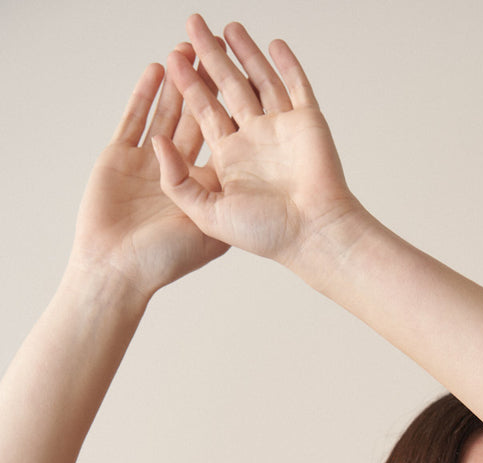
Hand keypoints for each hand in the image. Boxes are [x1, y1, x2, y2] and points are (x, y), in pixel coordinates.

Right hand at [69, 44, 227, 298]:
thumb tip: (241, 168)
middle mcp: (181, 172)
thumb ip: (219, 196)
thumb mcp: (206, 230)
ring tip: (187, 52)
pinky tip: (157, 71)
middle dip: (207, 87)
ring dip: (178, 83)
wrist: (115, 270)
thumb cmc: (162, 261)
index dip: (234, 111)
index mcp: (206, 189)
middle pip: (198, 119)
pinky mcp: (120, 157)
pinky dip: (145, 95)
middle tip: (217, 54)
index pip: (225, 140)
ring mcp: (149, 163)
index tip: (247, 83)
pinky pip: (135, 118)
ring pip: (168, 114)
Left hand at [153, 16, 364, 268]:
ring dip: (245, 54)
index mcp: (230, 160)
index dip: (188, 85)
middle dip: (210, 58)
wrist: (312, 235)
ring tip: (228, 27)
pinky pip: (296, 87)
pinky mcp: (308, 123)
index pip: (204, 112)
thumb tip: (155, 141)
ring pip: (260, 81)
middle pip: (228, 88)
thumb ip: (177, 181)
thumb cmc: (266, 234)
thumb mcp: (206, 214)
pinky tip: (274, 45)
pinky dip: (287, 65)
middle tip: (193, 27)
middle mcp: (255, 141)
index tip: (172, 58)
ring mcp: (282, 130)